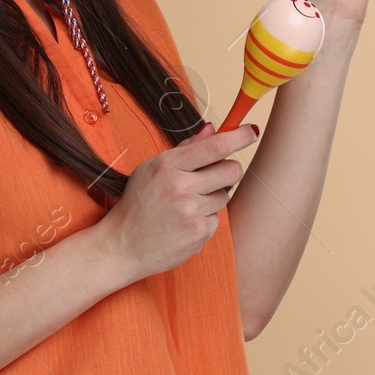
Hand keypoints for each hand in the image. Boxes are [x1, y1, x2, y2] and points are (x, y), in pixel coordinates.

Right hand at [97, 121, 258, 282]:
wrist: (123, 245)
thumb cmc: (137, 202)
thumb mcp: (152, 168)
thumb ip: (185, 149)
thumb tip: (212, 128)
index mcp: (168, 166)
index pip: (214, 147)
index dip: (238, 137)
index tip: (251, 131)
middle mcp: (181, 187)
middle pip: (231, 170)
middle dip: (228, 169)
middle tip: (213, 174)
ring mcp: (192, 213)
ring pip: (224, 195)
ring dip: (211, 197)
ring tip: (185, 204)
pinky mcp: (199, 234)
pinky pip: (216, 219)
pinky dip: (204, 219)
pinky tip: (183, 222)